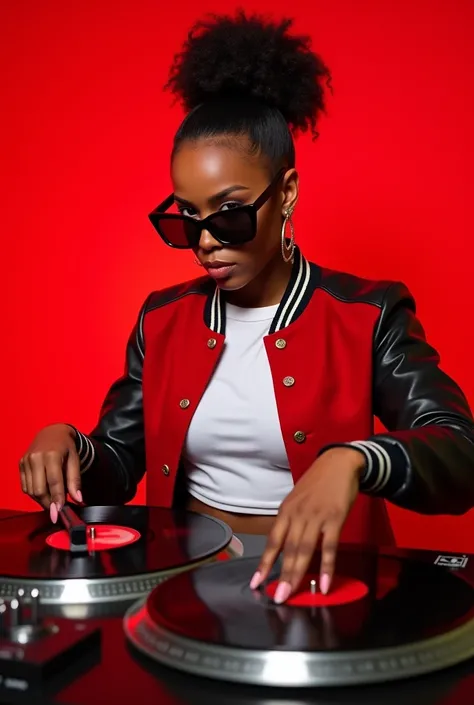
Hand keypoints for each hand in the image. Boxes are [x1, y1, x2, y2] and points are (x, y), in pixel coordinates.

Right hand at [19, 424, 81, 522]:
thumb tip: (78, 499)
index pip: (54, 482)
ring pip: (31, 491)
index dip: (57, 499)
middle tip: (57, 508)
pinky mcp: (21, 464)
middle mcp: (36, 457)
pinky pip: (25, 486)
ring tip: (52, 499)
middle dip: (48, 503)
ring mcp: (26, 461)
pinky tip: (44, 492)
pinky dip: (34, 493)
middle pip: (39, 490)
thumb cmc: (66, 447)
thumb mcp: (75, 460)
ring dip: (41, 500)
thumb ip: (75, 480)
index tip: (59, 512)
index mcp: (52, 454)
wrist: (52, 433)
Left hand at [249, 447, 364, 602]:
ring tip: (292, 594)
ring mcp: (316, 517)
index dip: (265, 563)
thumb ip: (293, 522)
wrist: (339, 463)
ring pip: (305, 549)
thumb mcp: (298, 500)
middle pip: (288, 549)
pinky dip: (327, 567)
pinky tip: (325, 583)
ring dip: (298, 574)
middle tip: (278, 597)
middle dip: (282, 575)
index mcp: (286, 511)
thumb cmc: (317, 484)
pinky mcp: (334, 519)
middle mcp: (298, 515)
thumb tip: (286, 548)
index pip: (272, 541)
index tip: (257, 583)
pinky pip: (329, 547)